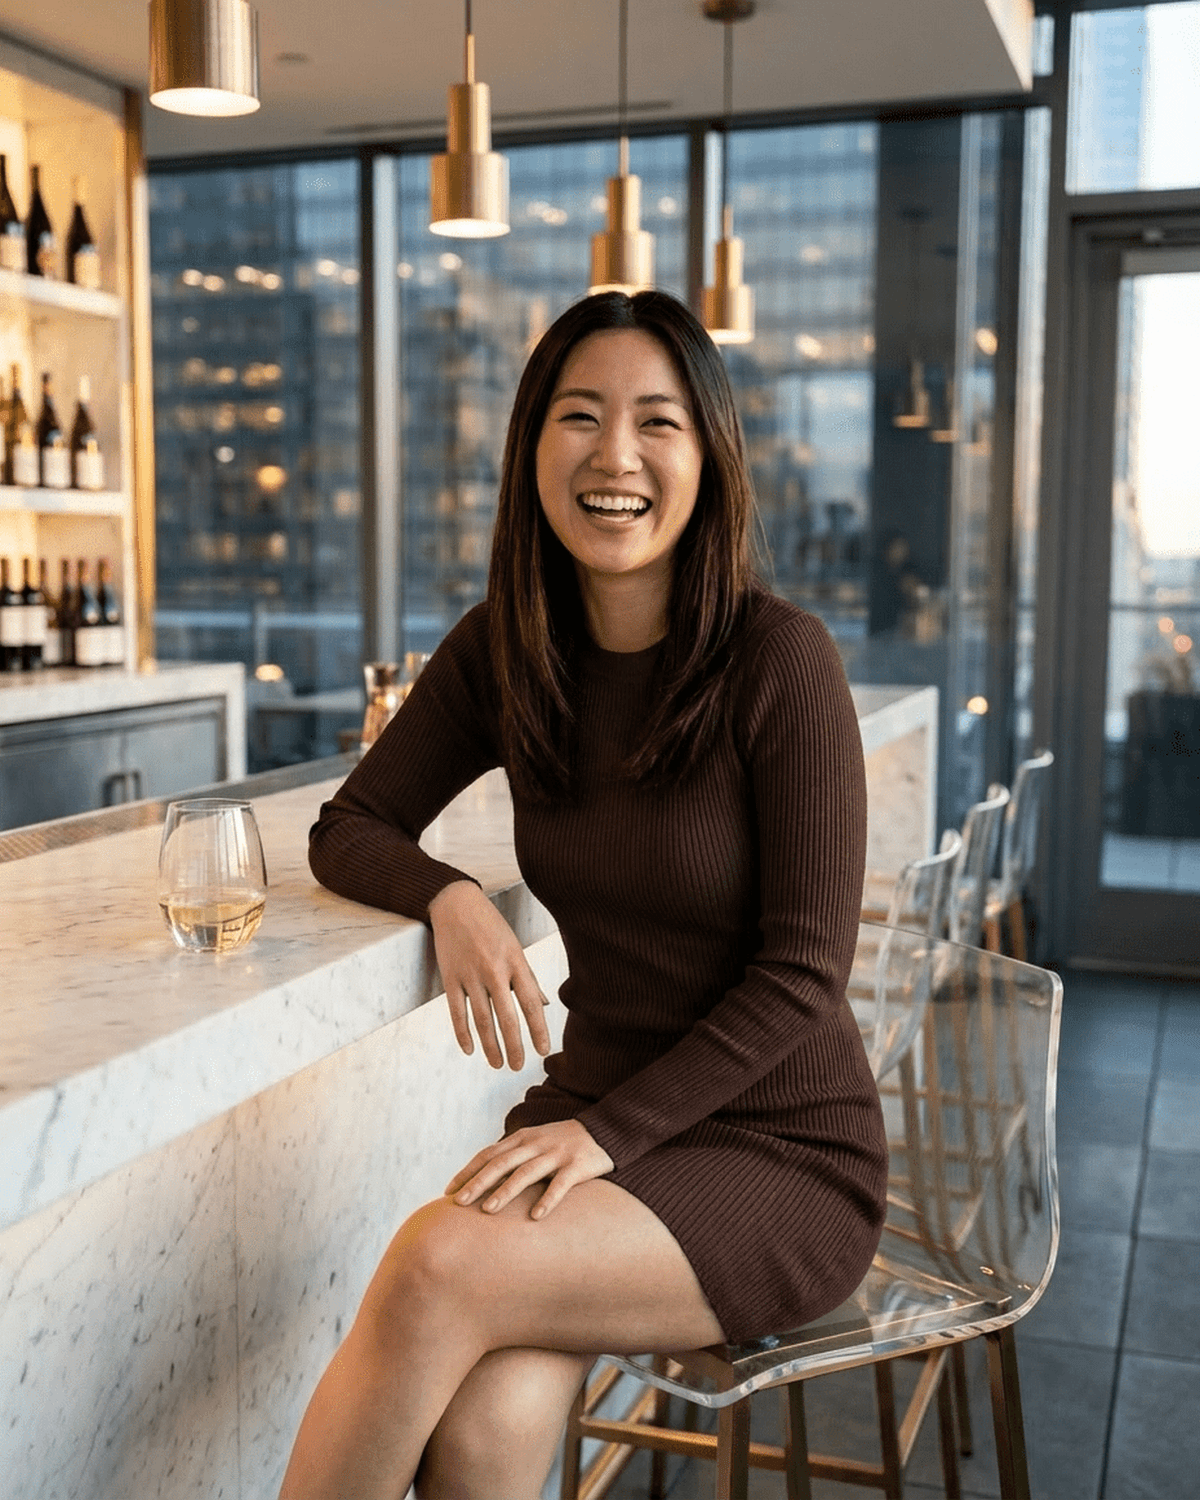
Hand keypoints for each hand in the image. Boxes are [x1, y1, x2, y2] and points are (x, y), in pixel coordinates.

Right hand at [428, 879, 551, 1070]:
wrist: (456, 904)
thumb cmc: (491, 925)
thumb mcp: (515, 946)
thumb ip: (528, 977)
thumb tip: (545, 1004)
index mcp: (516, 962)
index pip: (531, 1003)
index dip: (538, 1030)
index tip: (543, 1050)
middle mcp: (494, 971)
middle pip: (506, 1018)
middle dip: (514, 1046)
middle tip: (518, 1067)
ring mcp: (470, 975)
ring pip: (482, 1020)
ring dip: (490, 1046)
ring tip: (497, 1064)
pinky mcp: (450, 977)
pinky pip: (456, 1012)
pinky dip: (463, 1034)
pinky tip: (469, 1050)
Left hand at [446, 1119, 614, 1219]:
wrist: (605, 1131)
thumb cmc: (563, 1143)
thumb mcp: (535, 1143)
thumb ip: (512, 1156)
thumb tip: (482, 1179)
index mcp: (523, 1138)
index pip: (489, 1154)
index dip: (468, 1171)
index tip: (449, 1191)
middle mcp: (536, 1144)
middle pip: (501, 1163)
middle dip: (477, 1182)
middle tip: (458, 1203)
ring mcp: (557, 1154)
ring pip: (526, 1173)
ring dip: (505, 1191)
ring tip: (487, 1210)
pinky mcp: (578, 1165)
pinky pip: (561, 1185)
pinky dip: (548, 1199)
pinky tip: (536, 1216)